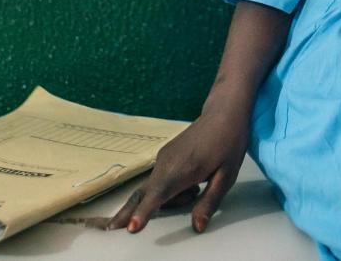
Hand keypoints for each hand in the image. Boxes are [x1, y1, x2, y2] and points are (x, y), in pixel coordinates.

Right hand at [108, 104, 249, 234]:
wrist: (223, 113)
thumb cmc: (228, 143)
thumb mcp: (226, 176)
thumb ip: (209, 202)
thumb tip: (197, 227)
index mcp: (183, 169)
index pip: (159, 195)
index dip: (144, 213)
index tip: (132, 227)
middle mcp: (167, 163)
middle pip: (143, 193)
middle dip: (128, 212)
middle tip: (112, 228)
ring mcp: (163, 158)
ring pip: (153, 188)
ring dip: (166, 199)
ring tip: (198, 187)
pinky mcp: (165, 156)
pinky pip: (158, 180)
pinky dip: (166, 189)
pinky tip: (192, 182)